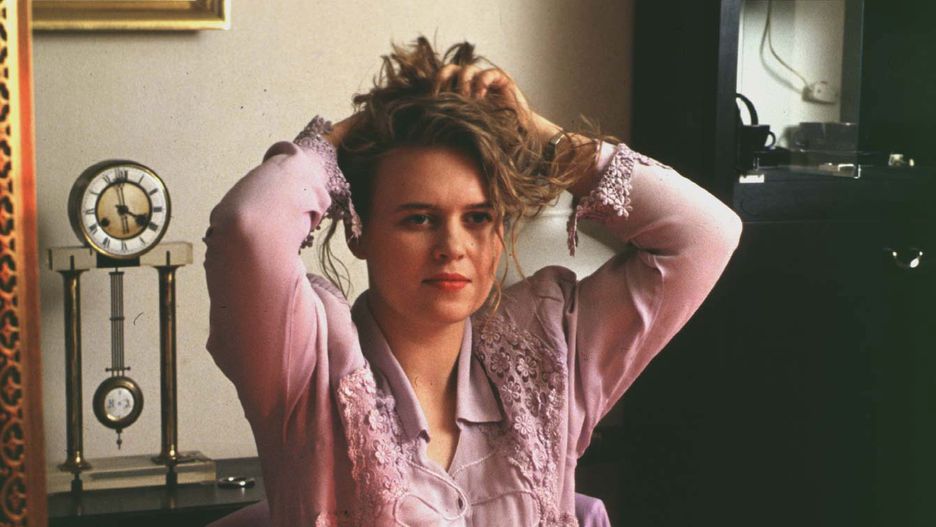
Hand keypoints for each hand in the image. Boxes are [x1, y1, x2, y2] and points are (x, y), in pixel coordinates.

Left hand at [432, 65, 559, 141]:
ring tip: (466, 101)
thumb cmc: (491, 135)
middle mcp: (470, 82)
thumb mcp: (465, 128)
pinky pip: (487, 73)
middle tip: (442, 95)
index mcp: (458, 91)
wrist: (519, 136)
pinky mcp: (502, 78)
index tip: (430, 101)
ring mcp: (485, 78)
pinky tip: (480, 98)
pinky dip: (481, 83)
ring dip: (463, 84)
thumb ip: (449, 121)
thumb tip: (422, 125)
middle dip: (443, 79)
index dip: (433, 86)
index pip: (440, 80)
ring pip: (467, 70)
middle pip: (449, 69)